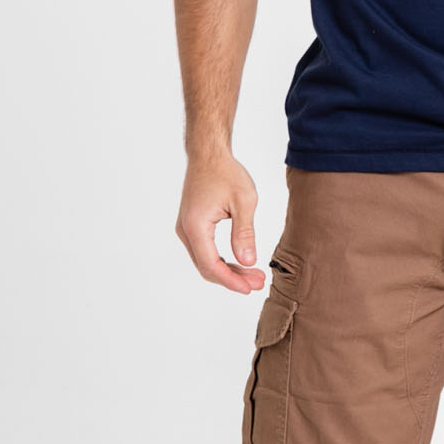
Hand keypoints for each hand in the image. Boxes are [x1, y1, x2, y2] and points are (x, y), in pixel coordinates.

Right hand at [175, 153, 266, 293]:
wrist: (208, 154)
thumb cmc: (225, 172)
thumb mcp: (243, 201)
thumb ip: (245, 233)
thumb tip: (248, 261)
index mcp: (196, 226)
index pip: (211, 264)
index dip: (230, 280)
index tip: (249, 288)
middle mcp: (185, 230)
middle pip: (207, 267)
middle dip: (232, 278)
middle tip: (258, 282)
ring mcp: (186, 229)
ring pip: (205, 261)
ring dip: (228, 270)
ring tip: (253, 275)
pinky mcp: (191, 226)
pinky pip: (204, 251)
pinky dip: (221, 259)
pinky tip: (240, 263)